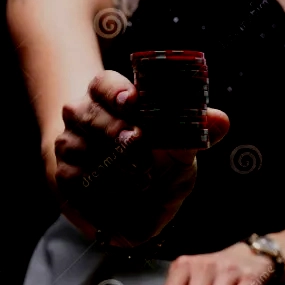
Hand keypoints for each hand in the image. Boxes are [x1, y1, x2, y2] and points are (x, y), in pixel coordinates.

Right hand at [46, 70, 229, 244]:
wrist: (123, 189)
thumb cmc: (154, 156)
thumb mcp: (179, 143)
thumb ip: (196, 130)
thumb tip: (221, 121)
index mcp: (109, 94)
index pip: (105, 83)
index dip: (118, 91)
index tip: (134, 102)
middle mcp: (82, 114)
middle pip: (92, 117)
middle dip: (119, 135)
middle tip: (143, 155)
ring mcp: (69, 144)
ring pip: (82, 150)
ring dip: (112, 169)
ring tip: (142, 183)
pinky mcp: (63, 175)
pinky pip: (75, 182)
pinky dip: (98, 192)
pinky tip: (119, 201)